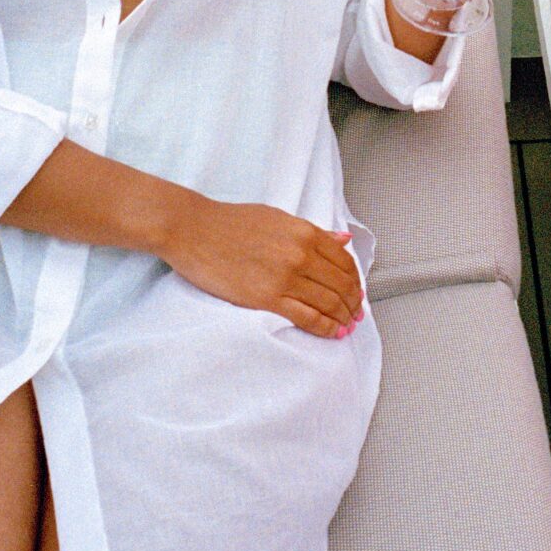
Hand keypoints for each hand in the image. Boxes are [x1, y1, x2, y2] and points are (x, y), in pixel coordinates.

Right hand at [160, 194, 364, 337]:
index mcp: (305, 232)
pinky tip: (332, 332)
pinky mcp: (266, 298)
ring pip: (328, 303)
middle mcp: (300, 254)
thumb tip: (343, 240)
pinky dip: (325, 327)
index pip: (344, 262)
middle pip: (341, 284)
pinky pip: (306, 317)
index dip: (355, 280)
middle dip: (353, 302)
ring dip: (343, 317)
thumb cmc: (231, 222)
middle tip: (356, 313)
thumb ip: (313, 231)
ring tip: (347, 325)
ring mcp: (284, 278)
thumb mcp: (278, 218)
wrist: (194, 230)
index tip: (356, 291)